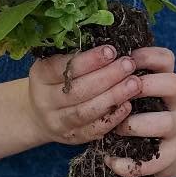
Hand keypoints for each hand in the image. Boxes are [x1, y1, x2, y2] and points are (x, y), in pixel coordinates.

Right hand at [26, 43, 143, 145]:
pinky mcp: (72, 138)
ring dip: (113, 97)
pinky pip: (93, 130)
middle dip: (106, 77)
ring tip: (135, 84)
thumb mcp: (57, 63)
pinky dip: (112, 118)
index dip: (88, 60)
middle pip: (77, 91)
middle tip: (129, 65)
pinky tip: (128, 105)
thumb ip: (75, 53)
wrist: (40, 114)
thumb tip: (109, 38)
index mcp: (40, 76)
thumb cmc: (57, 80)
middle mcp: (45, 101)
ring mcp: (57, 122)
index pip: (62, 67)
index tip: (111, 50)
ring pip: (85, 112)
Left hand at [106, 45, 175, 176]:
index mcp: (164, 82)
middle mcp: (174, 103)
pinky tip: (110, 160)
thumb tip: (91, 57)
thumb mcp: (136, 93)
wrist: (166, 152)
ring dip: (136, 124)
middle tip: (122, 94)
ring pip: (167, 122)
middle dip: (145, 85)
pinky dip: (129, 163)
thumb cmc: (140, 115)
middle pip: (174, 83)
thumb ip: (121, 78)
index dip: (146, 56)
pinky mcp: (170, 157)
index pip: (166, 58)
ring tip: (115, 130)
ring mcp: (175, 130)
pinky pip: (155, 162)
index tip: (124, 59)